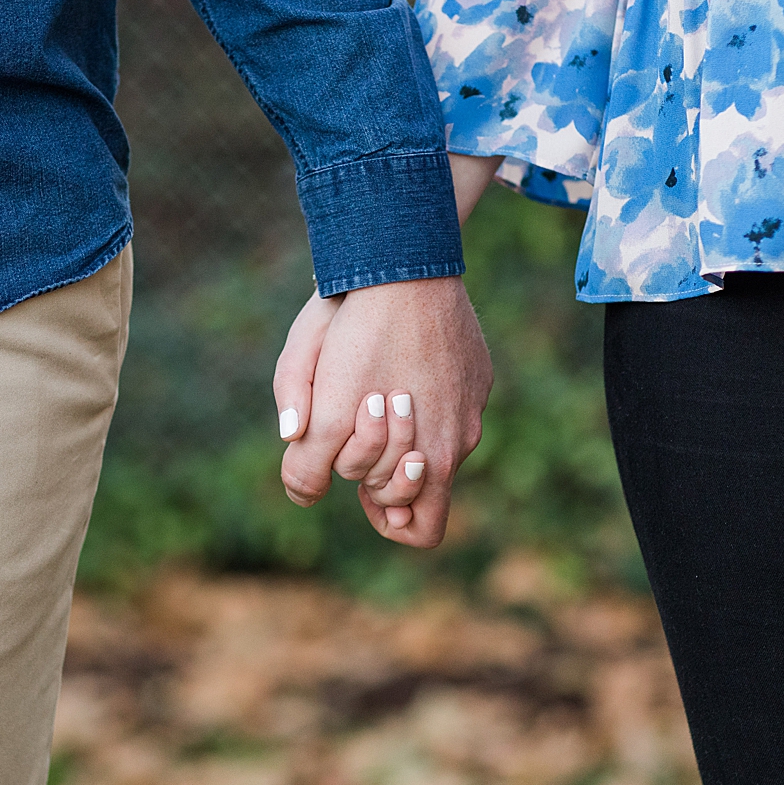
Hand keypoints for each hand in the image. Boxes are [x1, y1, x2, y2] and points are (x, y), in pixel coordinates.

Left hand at [272, 276, 491, 546]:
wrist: (402, 254)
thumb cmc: (352, 320)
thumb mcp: (313, 383)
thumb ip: (308, 451)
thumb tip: (305, 489)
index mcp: (430, 455)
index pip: (417, 529)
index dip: (381, 516)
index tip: (358, 483)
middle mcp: (460, 437)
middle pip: (421, 485)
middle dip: (382, 468)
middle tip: (356, 424)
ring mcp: (473, 403)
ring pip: (435, 442)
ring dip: (401, 433)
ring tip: (372, 391)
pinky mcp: (478, 372)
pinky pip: (452, 403)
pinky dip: (423, 395)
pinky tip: (397, 356)